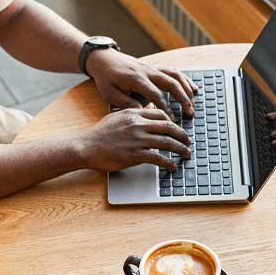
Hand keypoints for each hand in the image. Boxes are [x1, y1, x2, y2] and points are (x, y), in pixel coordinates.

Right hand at [76, 108, 190, 171]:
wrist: (87, 146)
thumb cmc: (100, 133)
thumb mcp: (118, 116)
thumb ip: (134, 113)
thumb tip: (147, 108)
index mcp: (134, 114)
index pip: (161, 114)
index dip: (173, 122)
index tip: (178, 128)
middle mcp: (138, 125)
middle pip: (168, 127)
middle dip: (182, 135)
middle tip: (188, 141)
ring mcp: (137, 140)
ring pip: (167, 142)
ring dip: (180, 149)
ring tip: (186, 153)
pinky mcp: (135, 155)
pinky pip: (158, 158)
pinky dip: (168, 163)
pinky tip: (173, 166)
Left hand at [85, 49, 198, 117]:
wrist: (103, 59)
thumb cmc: (106, 78)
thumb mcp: (110, 94)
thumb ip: (127, 103)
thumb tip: (145, 113)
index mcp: (136, 79)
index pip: (156, 95)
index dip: (166, 108)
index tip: (172, 121)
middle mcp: (148, 72)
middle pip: (171, 84)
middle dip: (183, 99)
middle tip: (190, 113)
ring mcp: (152, 68)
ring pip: (175, 76)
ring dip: (187, 89)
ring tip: (194, 103)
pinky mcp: (154, 67)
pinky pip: (174, 72)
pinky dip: (185, 80)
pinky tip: (193, 89)